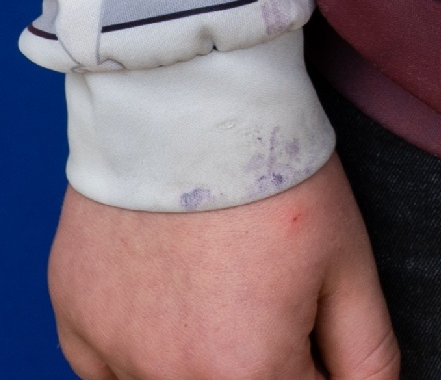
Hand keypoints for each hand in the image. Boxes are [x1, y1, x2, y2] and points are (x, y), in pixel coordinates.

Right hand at [50, 158, 397, 379]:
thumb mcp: (347, 262)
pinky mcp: (74, 322)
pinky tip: (164, 283)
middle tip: (258, 291)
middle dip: (255, 359)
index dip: (309, 362)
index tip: (304, 311)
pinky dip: (139, 344)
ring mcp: (114, 354)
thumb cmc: (275, 171)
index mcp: (245, 376)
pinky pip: (109, 369)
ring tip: (212, 278)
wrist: (185, 88)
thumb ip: (367, 358)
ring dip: (196, 356)